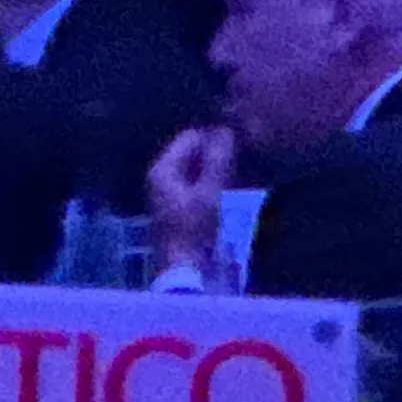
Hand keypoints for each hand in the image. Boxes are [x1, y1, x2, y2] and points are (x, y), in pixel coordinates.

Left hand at [147, 126, 234, 272]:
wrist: (184, 273)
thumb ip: (218, 159)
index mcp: (162, 169)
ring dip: (216, 168)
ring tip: (239, 171)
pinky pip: (197, 183)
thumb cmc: (194, 230)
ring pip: (196, 168)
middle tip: (241, 157)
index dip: (215, 137)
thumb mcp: (210, 191)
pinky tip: (229, 187)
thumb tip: (226, 128)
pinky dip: (212, 182)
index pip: (191, 137)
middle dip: (215, 152)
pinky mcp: (178, 207)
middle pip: (192, 152)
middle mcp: (160, 177)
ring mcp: (168, 193)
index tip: (238, 145)